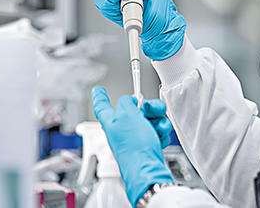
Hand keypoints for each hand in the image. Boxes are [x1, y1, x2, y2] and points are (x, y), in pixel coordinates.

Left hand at [91, 86, 173, 205]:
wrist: (148, 170)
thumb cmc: (134, 148)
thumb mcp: (127, 115)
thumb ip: (127, 102)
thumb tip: (130, 101)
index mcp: (112, 121)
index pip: (102, 105)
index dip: (100, 96)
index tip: (98, 90)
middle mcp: (121, 130)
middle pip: (134, 110)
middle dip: (149, 107)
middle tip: (155, 109)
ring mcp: (135, 138)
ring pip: (149, 120)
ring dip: (159, 121)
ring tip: (160, 128)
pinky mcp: (147, 145)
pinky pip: (156, 132)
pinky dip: (161, 133)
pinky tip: (161, 137)